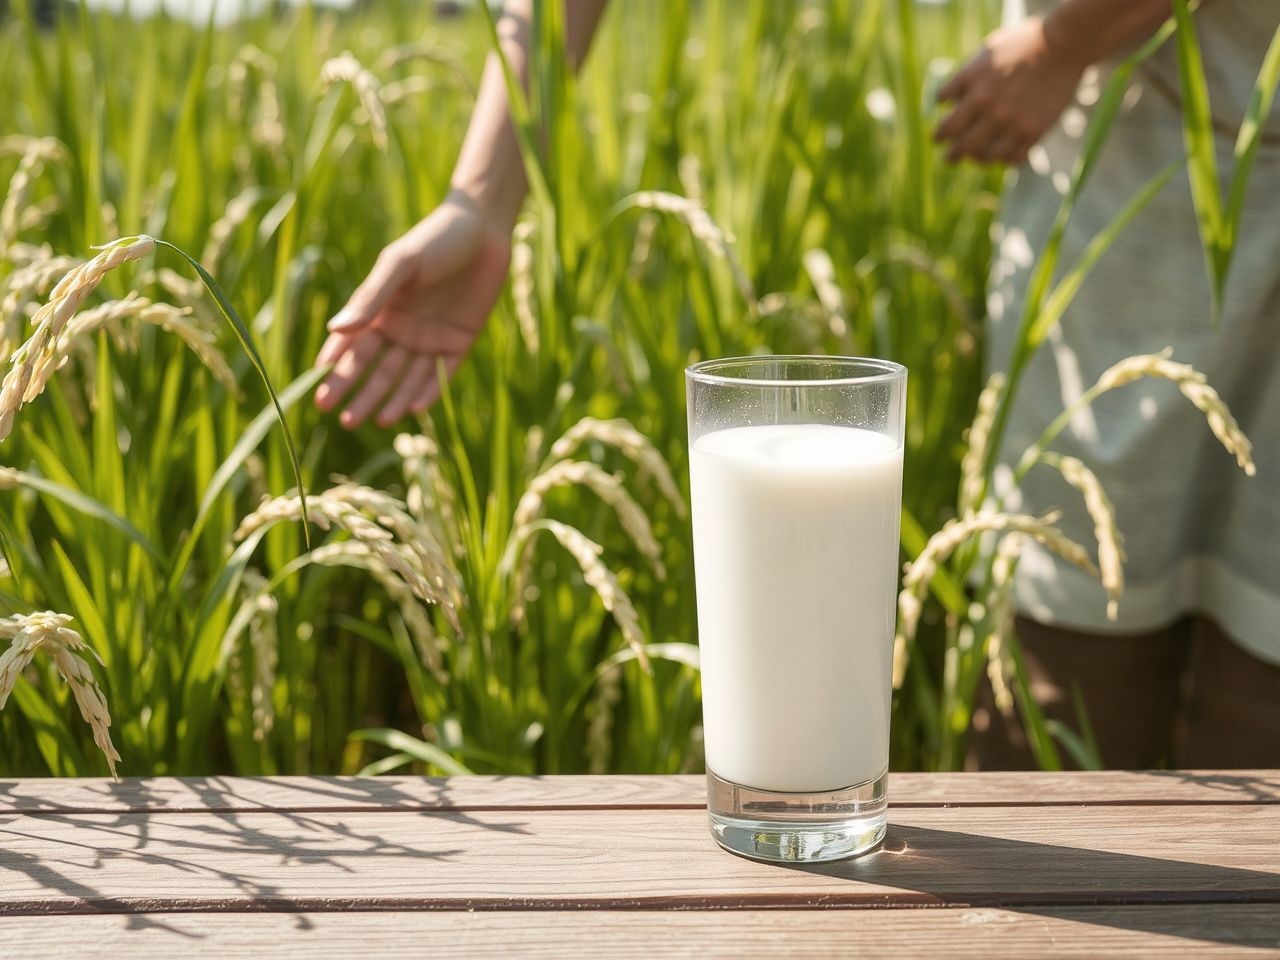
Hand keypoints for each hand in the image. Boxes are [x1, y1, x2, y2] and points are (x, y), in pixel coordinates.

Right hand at [314, 190, 512, 427]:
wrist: (484, 229)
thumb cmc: (435, 239)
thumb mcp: (400, 265)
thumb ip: (371, 298)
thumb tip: (336, 330)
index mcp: (380, 309)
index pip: (352, 347)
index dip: (336, 371)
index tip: (320, 396)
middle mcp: (402, 327)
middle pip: (376, 369)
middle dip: (359, 394)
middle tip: (344, 421)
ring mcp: (430, 337)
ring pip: (406, 377)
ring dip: (391, 399)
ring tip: (376, 421)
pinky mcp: (459, 342)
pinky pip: (441, 374)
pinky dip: (428, 391)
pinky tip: (412, 409)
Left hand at [935, 15, 1086, 165]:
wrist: (1063, 45)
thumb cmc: (1021, 45)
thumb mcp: (984, 55)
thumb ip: (964, 80)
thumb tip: (945, 103)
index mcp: (976, 91)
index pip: (948, 127)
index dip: (940, 136)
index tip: (938, 140)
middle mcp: (992, 110)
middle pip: (962, 147)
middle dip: (952, 156)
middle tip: (950, 160)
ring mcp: (1014, 123)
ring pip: (986, 157)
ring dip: (978, 159)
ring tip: (976, 158)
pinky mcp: (1034, 131)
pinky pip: (1012, 159)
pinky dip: (1004, 159)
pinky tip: (1002, 155)